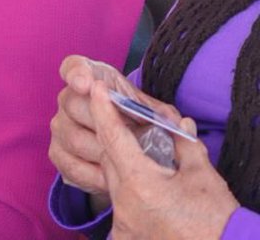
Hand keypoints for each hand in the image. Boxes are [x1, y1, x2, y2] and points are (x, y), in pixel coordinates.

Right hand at [49, 56, 177, 204]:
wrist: (127, 148)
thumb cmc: (138, 123)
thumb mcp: (155, 115)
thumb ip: (164, 116)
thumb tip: (179, 123)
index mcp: (93, 78)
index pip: (75, 67)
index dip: (77, 73)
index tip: (86, 83)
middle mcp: (68, 97)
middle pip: (73, 104)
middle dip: (102, 124)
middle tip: (128, 142)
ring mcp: (60, 125)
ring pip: (74, 138)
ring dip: (101, 154)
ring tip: (125, 165)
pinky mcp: (57, 152)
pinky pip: (70, 164)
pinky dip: (93, 175)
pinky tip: (111, 179)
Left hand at [90, 82, 238, 239]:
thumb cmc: (216, 219)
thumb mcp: (203, 176)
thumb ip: (185, 144)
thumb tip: (179, 124)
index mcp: (139, 182)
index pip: (113, 137)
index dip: (104, 110)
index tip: (96, 88)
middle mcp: (123, 203)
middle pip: (110, 160)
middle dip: (118, 141)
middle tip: (132, 127)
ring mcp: (122, 223)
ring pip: (114, 183)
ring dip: (125, 169)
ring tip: (147, 163)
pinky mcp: (126, 236)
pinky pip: (120, 205)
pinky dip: (130, 193)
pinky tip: (148, 192)